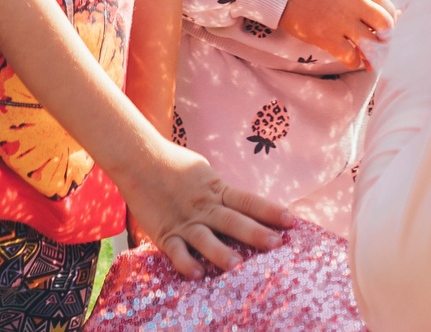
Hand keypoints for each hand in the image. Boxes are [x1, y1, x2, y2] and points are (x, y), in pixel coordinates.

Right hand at [117, 142, 289, 278]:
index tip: (291, 222)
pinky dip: (186, 262)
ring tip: (238, 265)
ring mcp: (185, 220)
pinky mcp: (165, 232)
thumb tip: (241, 204)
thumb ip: (221, 191)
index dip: (270, 211)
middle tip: (276, 245)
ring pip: (206, 238)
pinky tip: (197, 274)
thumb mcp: (204, 173)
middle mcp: (204, 206)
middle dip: (255, 233)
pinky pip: (176, 250)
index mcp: (216, 189)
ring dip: (221, 252)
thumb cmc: (174, 164)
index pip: (248, 201)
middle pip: (233, 220)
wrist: (138, 157)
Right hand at [275, 0, 393, 69]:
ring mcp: (341, 21)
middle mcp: (355, 4)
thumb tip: (399, 15)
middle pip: (386, 26)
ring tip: (369, 59)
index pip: (389, 8)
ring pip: (372, 45)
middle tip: (378, 45)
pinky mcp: (327, 37)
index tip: (382, 31)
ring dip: (373, 56)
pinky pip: (351, 58)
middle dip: (386, 39)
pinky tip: (351, 59)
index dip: (389, 23)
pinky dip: (355, 63)